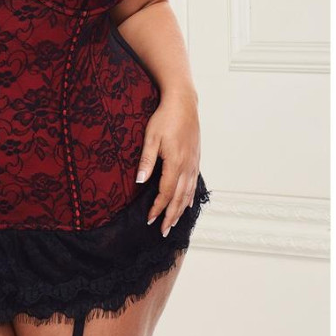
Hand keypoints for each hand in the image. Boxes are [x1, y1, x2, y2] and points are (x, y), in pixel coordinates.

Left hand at [135, 91, 201, 236]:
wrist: (184, 103)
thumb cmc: (164, 118)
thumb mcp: (151, 137)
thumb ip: (146, 160)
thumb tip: (139, 181)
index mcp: (175, 162)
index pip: (165, 192)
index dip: (158, 207)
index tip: (149, 219)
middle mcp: (187, 166)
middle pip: (179, 197)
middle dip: (170, 216)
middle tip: (163, 232)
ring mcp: (194, 162)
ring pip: (188, 193)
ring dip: (180, 210)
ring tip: (173, 223)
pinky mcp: (196, 158)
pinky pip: (194, 183)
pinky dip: (189, 197)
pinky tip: (185, 203)